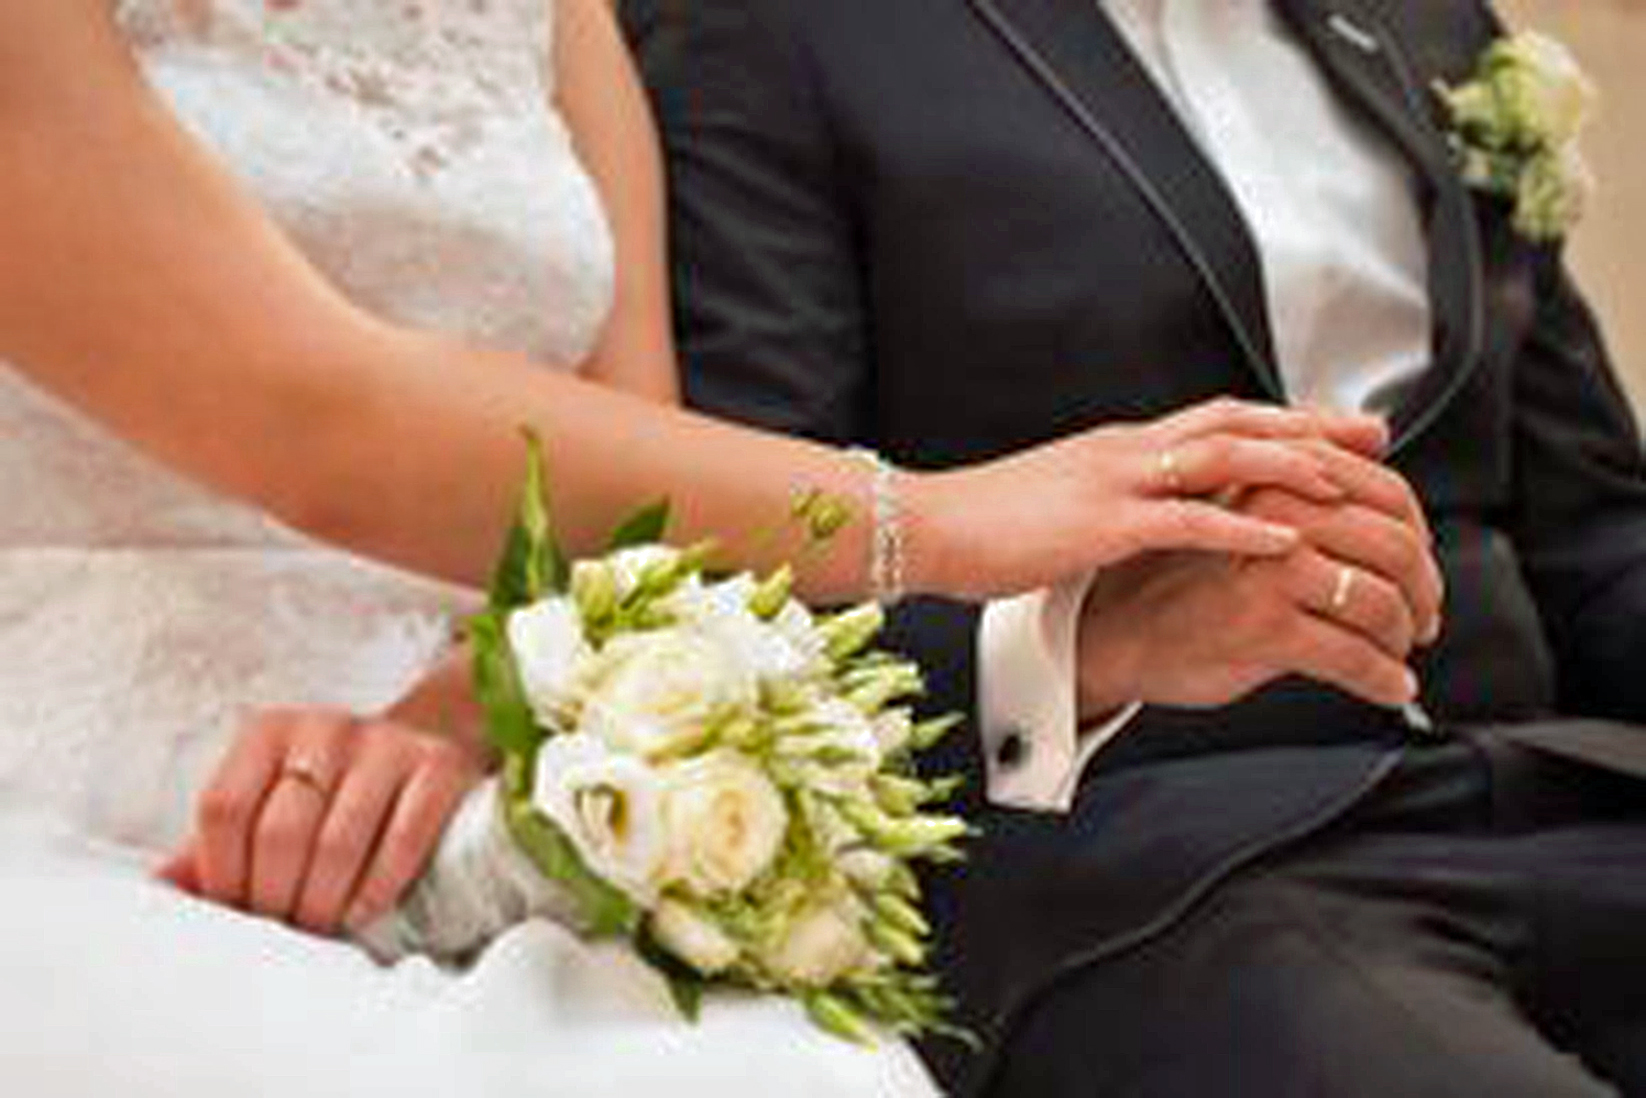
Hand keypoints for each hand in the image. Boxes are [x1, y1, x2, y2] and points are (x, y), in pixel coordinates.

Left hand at [159, 708, 483, 935]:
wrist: (421, 743)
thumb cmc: (330, 789)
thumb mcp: (268, 798)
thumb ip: (215, 842)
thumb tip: (159, 891)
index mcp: (268, 731)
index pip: (222, 807)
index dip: (220, 872)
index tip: (233, 909)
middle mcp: (325, 727)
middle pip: (280, 831)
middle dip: (274, 897)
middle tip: (282, 928)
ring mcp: (386, 744)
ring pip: (339, 842)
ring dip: (322, 902)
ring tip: (318, 926)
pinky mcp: (438, 765)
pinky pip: (403, 839)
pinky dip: (377, 886)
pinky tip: (363, 910)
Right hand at [904, 398, 1389, 600]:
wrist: (924, 525)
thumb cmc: (983, 522)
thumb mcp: (1060, 498)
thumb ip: (1110, 495)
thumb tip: (1147, 506)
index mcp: (1118, 447)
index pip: (1216, 418)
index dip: (1284, 420)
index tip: (1338, 428)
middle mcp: (1125, 451)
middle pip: (1234, 424)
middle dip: (1307, 429)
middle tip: (1374, 440)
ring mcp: (1113, 483)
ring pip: (1219, 460)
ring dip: (1287, 468)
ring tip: (1346, 484)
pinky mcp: (1098, 526)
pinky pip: (1183, 521)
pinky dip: (1237, 527)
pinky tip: (1282, 539)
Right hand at [1076, 448, 1442, 714]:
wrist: (1113, 630)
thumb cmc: (1173, 574)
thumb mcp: (1232, 505)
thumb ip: (1294, 477)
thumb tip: (1375, 437)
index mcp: (1270, 479)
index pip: (1380, 489)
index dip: (1418, 530)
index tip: (1421, 558)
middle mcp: (1271, 516)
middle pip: (1392, 544)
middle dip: (1423, 588)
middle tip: (1423, 613)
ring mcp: (1266, 573)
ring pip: (1378, 600)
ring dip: (1403, 634)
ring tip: (1398, 651)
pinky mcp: (1261, 628)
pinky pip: (1351, 656)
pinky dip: (1382, 677)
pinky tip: (1387, 684)